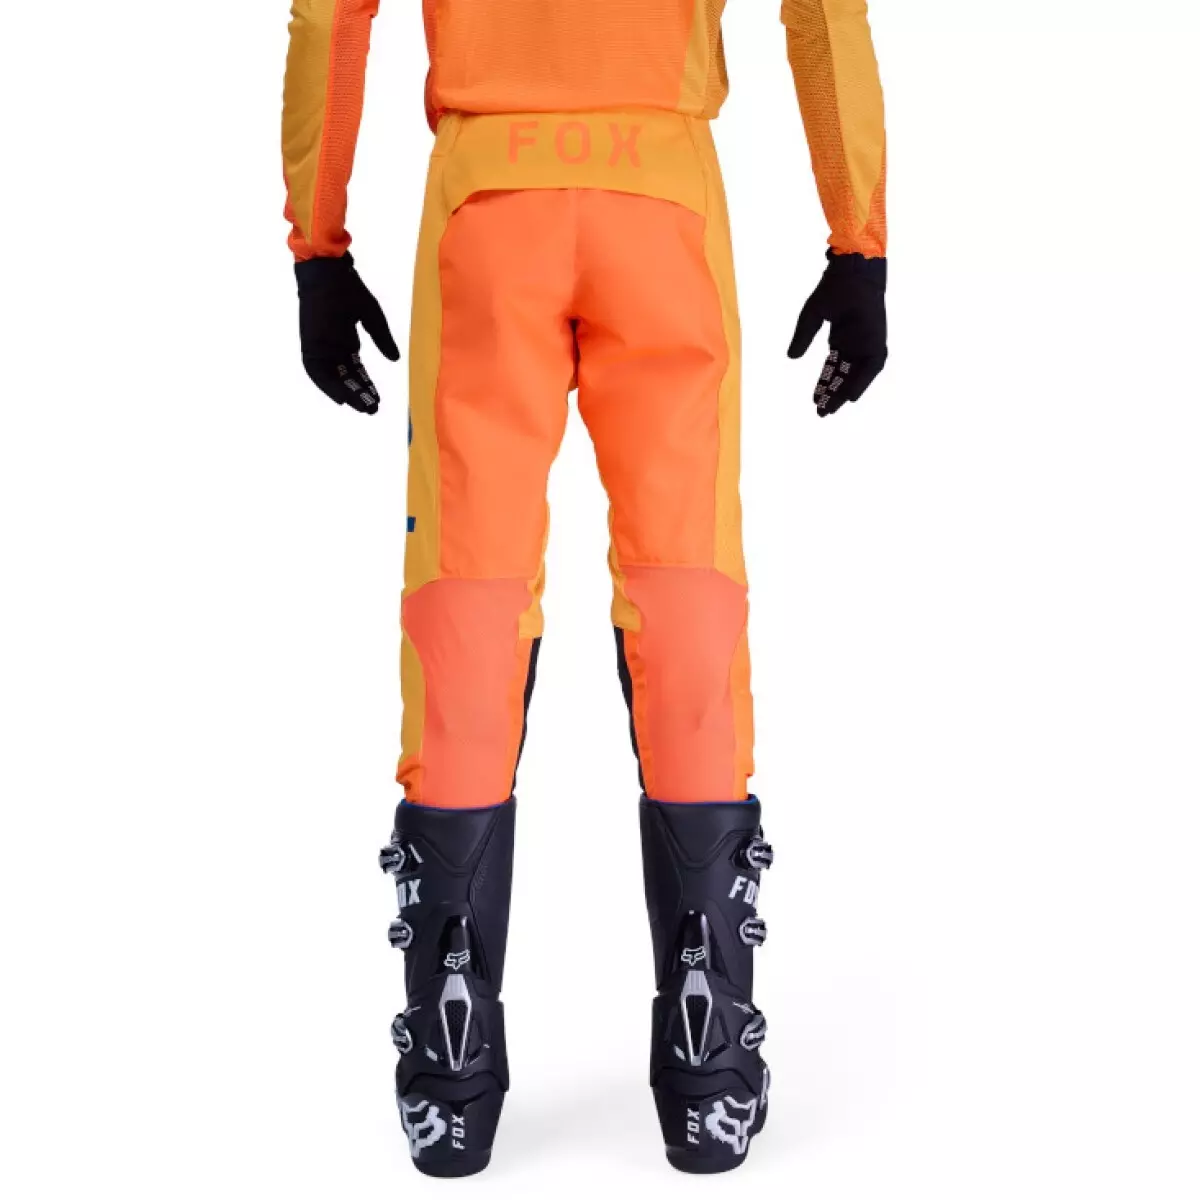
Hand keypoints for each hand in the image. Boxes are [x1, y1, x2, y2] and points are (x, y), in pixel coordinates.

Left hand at [295, 253, 399, 414]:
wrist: (327, 272)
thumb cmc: (349, 288)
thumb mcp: (372, 316)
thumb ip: (382, 339)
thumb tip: (395, 359)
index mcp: (346, 340)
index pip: (356, 370)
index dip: (366, 385)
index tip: (377, 400)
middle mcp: (332, 347)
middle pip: (345, 377)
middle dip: (358, 393)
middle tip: (371, 410)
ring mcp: (320, 346)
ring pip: (332, 377)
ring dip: (344, 393)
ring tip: (359, 406)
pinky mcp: (310, 343)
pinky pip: (316, 371)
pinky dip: (326, 385)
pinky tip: (339, 397)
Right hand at [788, 250, 887, 417]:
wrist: (855, 270)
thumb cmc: (835, 288)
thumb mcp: (812, 316)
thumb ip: (803, 337)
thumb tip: (791, 357)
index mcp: (841, 337)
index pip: (832, 368)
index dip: (823, 385)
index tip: (815, 401)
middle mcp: (855, 343)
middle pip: (843, 376)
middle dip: (833, 395)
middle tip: (822, 413)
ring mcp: (866, 342)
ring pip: (855, 374)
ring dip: (845, 392)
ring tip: (832, 408)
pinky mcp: (876, 339)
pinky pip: (871, 367)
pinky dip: (862, 382)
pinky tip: (852, 396)